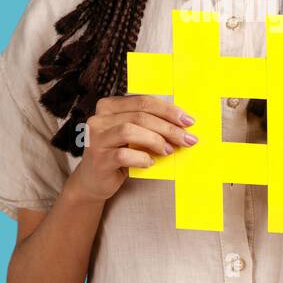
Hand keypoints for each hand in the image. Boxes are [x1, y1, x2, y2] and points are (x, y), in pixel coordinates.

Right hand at [68, 94, 198, 202]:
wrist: (94, 181)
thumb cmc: (118, 154)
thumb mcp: (132, 134)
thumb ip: (148, 124)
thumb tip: (182, 124)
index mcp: (109, 106)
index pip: (142, 101)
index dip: (168, 110)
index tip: (188, 121)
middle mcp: (99, 119)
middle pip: (139, 115)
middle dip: (168, 127)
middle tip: (187, 139)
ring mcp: (96, 139)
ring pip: (130, 131)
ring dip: (155, 140)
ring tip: (169, 150)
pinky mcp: (98, 159)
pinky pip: (123, 155)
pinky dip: (141, 158)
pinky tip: (150, 162)